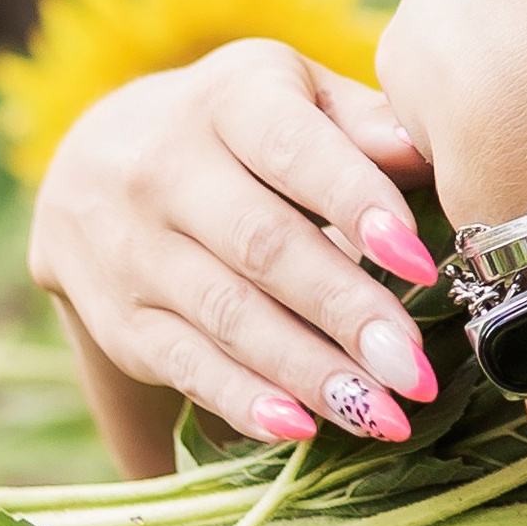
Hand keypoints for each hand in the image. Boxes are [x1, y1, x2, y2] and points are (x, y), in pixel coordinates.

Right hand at [29, 43, 441, 457]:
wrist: (94, 159)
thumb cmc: (240, 126)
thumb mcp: (294, 95)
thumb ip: (362, 124)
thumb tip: (432, 148)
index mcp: (229, 98)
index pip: (294, 150)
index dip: (358, 203)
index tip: (421, 263)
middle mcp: (165, 167)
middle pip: (263, 246)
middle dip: (346, 313)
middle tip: (414, 367)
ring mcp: (133, 247)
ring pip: (228, 316)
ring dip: (310, 372)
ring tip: (383, 413)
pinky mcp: (120, 318)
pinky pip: (185, 364)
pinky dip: (243, 401)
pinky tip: (301, 430)